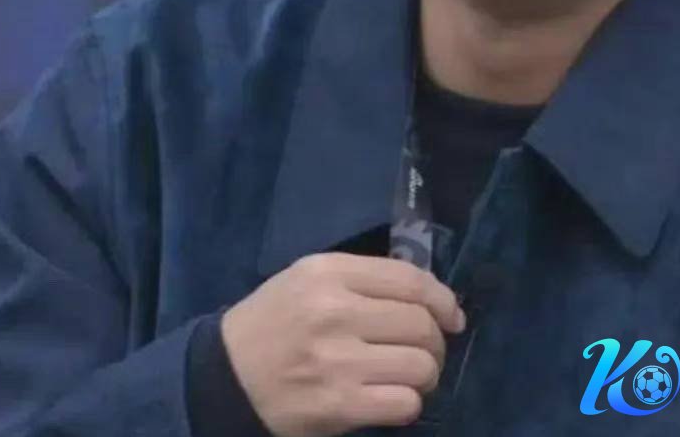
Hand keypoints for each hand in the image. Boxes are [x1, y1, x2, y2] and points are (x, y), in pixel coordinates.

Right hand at [220, 251, 466, 436]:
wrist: (227, 376)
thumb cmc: (275, 321)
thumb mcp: (309, 278)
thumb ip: (363, 278)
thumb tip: (428, 295)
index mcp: (329, 273)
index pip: (409, 280)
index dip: (442, 298)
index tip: (453, 315)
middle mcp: (336, 311)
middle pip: (420, 324)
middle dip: (437, 340)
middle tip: (428, 350)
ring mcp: (338, 361)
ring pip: (420, 365)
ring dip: (427, 374)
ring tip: (412, 375)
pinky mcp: (339, 405)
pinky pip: (404, 403)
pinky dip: (409, 402)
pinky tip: (393, 397)